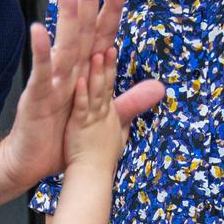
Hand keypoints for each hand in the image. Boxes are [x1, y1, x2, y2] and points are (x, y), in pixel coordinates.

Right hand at [0, 0, 163, 186]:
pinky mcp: (37, 96)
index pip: (101, 34)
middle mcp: (70, 69)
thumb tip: (159, 88)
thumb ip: (129, 101)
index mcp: (86, 71)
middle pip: (81, 27)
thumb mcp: (103, 116)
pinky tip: (39, 31)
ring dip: (64, 14)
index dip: (110, 8)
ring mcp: (53, 80)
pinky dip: (42, 52)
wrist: (30, 160)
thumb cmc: (60, 134)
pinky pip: (42, 72)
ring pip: (63, 43)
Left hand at [65, 48, 123, 169]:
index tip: (111, 48)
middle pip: (106, 85)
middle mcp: (102, 114)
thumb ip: (127, 113)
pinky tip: (80, 81)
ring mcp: (91, 120)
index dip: (110, 67)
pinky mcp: (79, 128)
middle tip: (109, 45)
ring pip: (96, 94)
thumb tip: (144, 104)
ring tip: (97, 55)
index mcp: (108, 113)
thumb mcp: (119, 132)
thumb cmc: (101, 158)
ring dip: (97, 75)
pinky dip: (82, 95)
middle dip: (108, 64)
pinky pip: (81, 109)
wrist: (92, 178)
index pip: (110, 86)